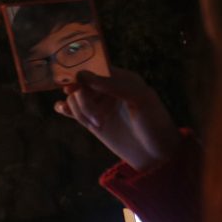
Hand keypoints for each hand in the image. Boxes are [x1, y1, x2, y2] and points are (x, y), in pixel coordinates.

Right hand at [54, 68, 182, 171]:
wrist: (157, 154)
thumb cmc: (154, 122)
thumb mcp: (139, 98)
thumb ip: (112, 84)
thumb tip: (81, 75)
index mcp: (121, 77)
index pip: (94, 67)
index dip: (81, 73)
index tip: (74, 84)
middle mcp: (107, 89)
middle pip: (80, 83)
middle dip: (83, 98)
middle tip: (95, 116)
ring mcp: (98, 105)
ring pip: (74, 98)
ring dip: (81, 110)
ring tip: (98, 124)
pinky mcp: (92, 121)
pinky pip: (71, 109)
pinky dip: (65, 108)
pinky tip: (63, 110)